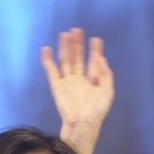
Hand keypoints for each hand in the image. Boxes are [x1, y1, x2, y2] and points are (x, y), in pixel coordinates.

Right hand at [41, 28, 113, 153]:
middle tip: (77, 30)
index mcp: (92, 81)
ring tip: (65, 34)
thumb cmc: (97, 111)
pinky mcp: (57, 86)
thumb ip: (106, 75)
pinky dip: (48, 60)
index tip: (96, 39)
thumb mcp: (107, 92)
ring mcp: (67, 82)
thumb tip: (101, 59)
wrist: (82, 123)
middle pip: (78, 57)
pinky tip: (46, 49)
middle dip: (78, 44)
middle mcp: (79, 80)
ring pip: (65, 60)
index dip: (95, 50)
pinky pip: (51, 70)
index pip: (93, 62)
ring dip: (65, 48)